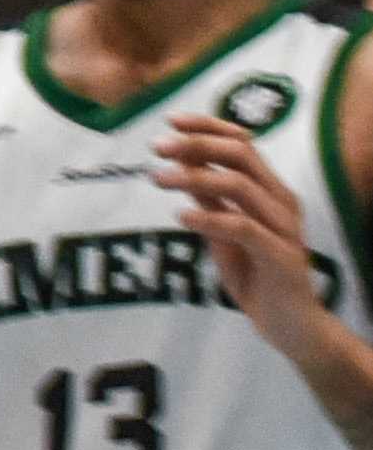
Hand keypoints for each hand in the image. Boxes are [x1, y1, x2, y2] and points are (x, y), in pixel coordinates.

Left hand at [160, 117, 341, 361]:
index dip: (207, 126)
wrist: (292, 329)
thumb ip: (209, 197)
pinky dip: (209, 217)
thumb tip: (181, 162)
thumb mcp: (223, 230)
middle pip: (241, 155)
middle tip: (157, 145)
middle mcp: (282, 203)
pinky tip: (181, 215)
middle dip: (196, 144)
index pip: (242, 144)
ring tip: (157, 178)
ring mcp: (285, 229)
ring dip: (194, 175)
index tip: (171, 120)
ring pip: (241, 185)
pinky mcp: (282, 258)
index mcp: (271, 191)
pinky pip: (244, 228)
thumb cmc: (256, 274)